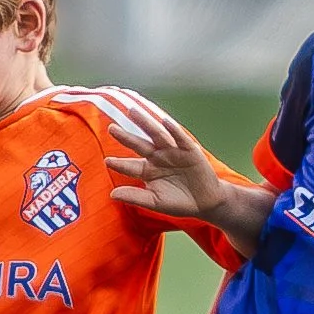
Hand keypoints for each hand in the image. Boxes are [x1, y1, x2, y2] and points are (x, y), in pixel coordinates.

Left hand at [104, 95, 226, 221]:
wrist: (205, 202)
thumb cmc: (178, 202)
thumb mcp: (155, 202)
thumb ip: (135, 197)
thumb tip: (112, 194)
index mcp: (147, 170)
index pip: (130, 165)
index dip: (119, 163)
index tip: (107, 161)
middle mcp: (158, 158)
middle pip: (140, 145)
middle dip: (126, 137)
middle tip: (111, 128)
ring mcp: (173, 152)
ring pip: (157, 135)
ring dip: (145, 123)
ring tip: (133, 112)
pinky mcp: (189, 150)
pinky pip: (180, 138)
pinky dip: (174, 130)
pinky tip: (165, 121)